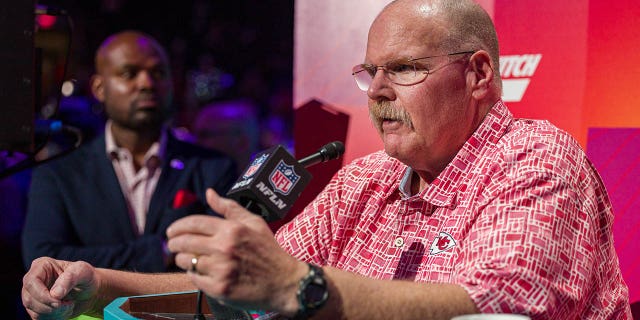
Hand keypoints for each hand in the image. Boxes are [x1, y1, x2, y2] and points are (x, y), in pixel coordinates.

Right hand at [22, 257, 98, 319]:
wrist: (90, 291)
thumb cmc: (86, 277)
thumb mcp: (83, 272)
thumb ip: (70, 278)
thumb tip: (54, 294)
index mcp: (42, 266)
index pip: (31, 282)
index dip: (42, 295)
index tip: (58, 302)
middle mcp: (34, 280)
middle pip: (29, 299)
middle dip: (50, 307)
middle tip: (69, 305)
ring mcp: (33, 295)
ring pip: (34, 311)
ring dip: (54, 313)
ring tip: (69, 306)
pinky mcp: (37, 308)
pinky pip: (39, 319)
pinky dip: (54, 318)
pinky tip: (65, 311)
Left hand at [166, 188, 306, 314]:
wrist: (284, 282)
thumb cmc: (268, 250)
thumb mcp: (253, 223)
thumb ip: (229, 207)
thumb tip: (210, 192)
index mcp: (231, 229)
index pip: (193, 223)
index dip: (177, 227)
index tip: (171, 232)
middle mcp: (224, 248)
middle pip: (184, 242)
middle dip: (174, 243)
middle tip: (172, 245)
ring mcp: (222, 269)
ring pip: (187, 262)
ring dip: (183, 260)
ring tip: (189, 259)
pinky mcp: (220, 288)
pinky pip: (195, 279)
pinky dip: (195, 275)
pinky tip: (202, 272)